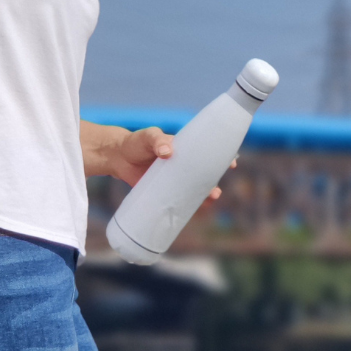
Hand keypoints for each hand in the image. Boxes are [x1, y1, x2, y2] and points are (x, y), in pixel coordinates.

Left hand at [108, 127, 235, 202]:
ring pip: (193, 189)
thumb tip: (167, 152)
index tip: (233, 161)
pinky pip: (177, 201)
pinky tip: (192, 214)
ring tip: (207, 202)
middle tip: (216, 191)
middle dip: (213, 183)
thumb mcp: (148, 137)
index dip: (221, 157)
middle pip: (203, 175)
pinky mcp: (162, 192)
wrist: (117, 156)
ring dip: (202, 197)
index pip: (207, 152)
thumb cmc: (136, 142)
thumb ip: (157, 141)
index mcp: (184, 149)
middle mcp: (182, 165)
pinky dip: (186, 208)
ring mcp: (173, 180)